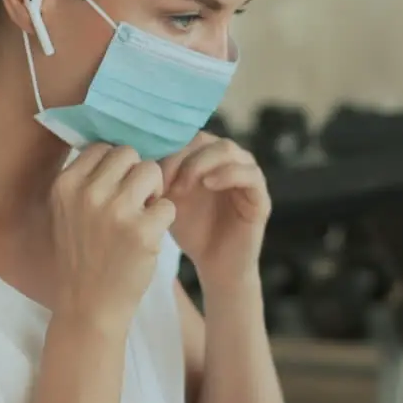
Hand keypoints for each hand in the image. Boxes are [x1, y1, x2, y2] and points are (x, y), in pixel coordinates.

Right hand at [50, 144, 175, 329]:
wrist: (89, 306)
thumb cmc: (83, 256)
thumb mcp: (67, 212)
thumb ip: (85, 179)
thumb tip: (117, 146)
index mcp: (66, 185)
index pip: (102, 148)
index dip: (116, 168)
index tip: (114, 191)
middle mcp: (88, 193)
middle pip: (129, 154)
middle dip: (137, 175)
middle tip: (134, 203)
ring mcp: (116, 211)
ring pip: (152, 171)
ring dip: (154, 193)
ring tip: (142, 217)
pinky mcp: (142, 231)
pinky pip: (168, 204)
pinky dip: (164, 219)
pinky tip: (149, 238)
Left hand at [159, 132, 271, 285]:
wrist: (214, 265)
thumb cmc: (192, 231)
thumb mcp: (170, 200)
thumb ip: (162, 177)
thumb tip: (141, 156)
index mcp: (208, 159)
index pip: (189, 137)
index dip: (169, 150)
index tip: (152, 173)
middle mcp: (229, 162)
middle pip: (206, 139)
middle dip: (182, 157)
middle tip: (166, 181)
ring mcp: (247, 176)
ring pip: (228, 149)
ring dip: (201, 163)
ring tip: (183, 186)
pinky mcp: (260, 196)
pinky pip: (250, 174)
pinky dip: (228, 173)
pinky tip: (208, 184)